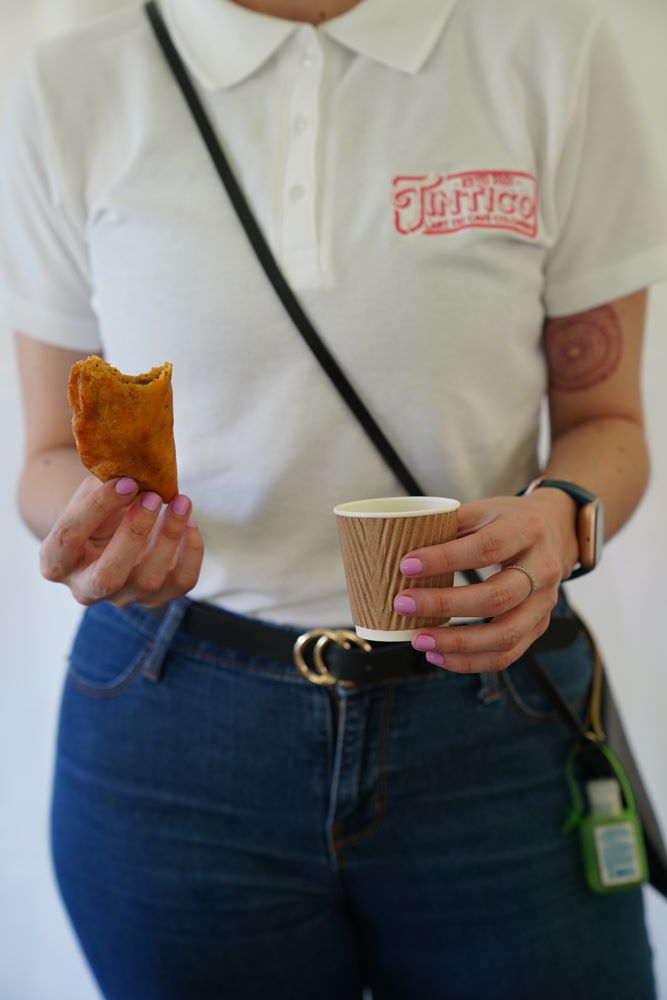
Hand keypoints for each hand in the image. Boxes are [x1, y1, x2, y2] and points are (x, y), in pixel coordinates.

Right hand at [40, 476, 203, 606]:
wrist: (108, 533)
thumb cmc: (95, 509)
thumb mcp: (89, 494)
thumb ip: (103, 485)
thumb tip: (135, 472)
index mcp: (56, 561)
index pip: (70, 537)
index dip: (97, 507)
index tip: (126, 482)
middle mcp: (86, 588)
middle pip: (109, 575)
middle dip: (134, 533)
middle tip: (152, 496)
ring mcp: (123, 597)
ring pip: (149, 581)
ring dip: (168, 537)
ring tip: (180, 502)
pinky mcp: (157, 598)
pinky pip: (181, 582)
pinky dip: (192, 552)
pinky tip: (189, 522)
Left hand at [393, 491, 579, 672]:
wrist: (556, 532)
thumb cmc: (506, 521)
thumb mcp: (483, 510)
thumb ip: (447, 526)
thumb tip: (397, 547)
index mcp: (527, 530)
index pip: (486, 548)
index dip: (445, 559)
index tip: (406, 565)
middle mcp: (543, 569)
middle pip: (496, 597)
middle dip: (444, 605)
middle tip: (402, 604)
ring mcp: (545, 603)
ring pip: (505, 634)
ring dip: (457, 643)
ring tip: (418, 639)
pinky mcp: (539, 626)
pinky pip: (507, 654)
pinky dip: (470, 661)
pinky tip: (439, 655)